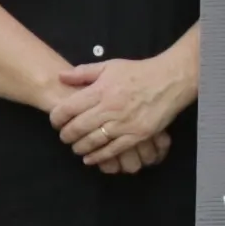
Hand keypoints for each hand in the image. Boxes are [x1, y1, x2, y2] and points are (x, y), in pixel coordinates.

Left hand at [48, 50, 188, 168]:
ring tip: (76, 147)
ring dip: (80, 147)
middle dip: (66, 135)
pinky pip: (112, 150)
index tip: (55, 121)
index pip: (69, 108)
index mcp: (100, 90)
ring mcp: (123, 124)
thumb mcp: (110, 66)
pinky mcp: (136, 135)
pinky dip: (98, 157)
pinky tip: (90, 158)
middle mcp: (109, 108)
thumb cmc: (138, 72)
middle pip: (78, 127)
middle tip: (64, 136)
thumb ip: (83, 72)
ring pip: (93, 141)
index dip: (57, 117)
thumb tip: (61, 76)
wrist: (169, 81)